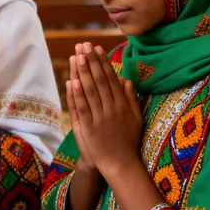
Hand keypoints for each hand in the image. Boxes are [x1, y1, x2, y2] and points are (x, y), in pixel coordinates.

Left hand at [68, 43, 142, 178]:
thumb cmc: (128, 141)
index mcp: (123, 104)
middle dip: (91, 62)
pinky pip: (82, 108)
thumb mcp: (136, 118)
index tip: (96, 48)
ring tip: (77, 56)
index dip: (102, 63)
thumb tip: (125, 79)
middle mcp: (112, 108)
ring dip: (83, 72)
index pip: (111, 79)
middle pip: (99, 81)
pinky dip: (77, 94)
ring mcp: (99, 118)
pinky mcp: (88, 128)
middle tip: (84, 45)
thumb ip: (132, 98)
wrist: (120, 164)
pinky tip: (72, 81)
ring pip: (89, 91)